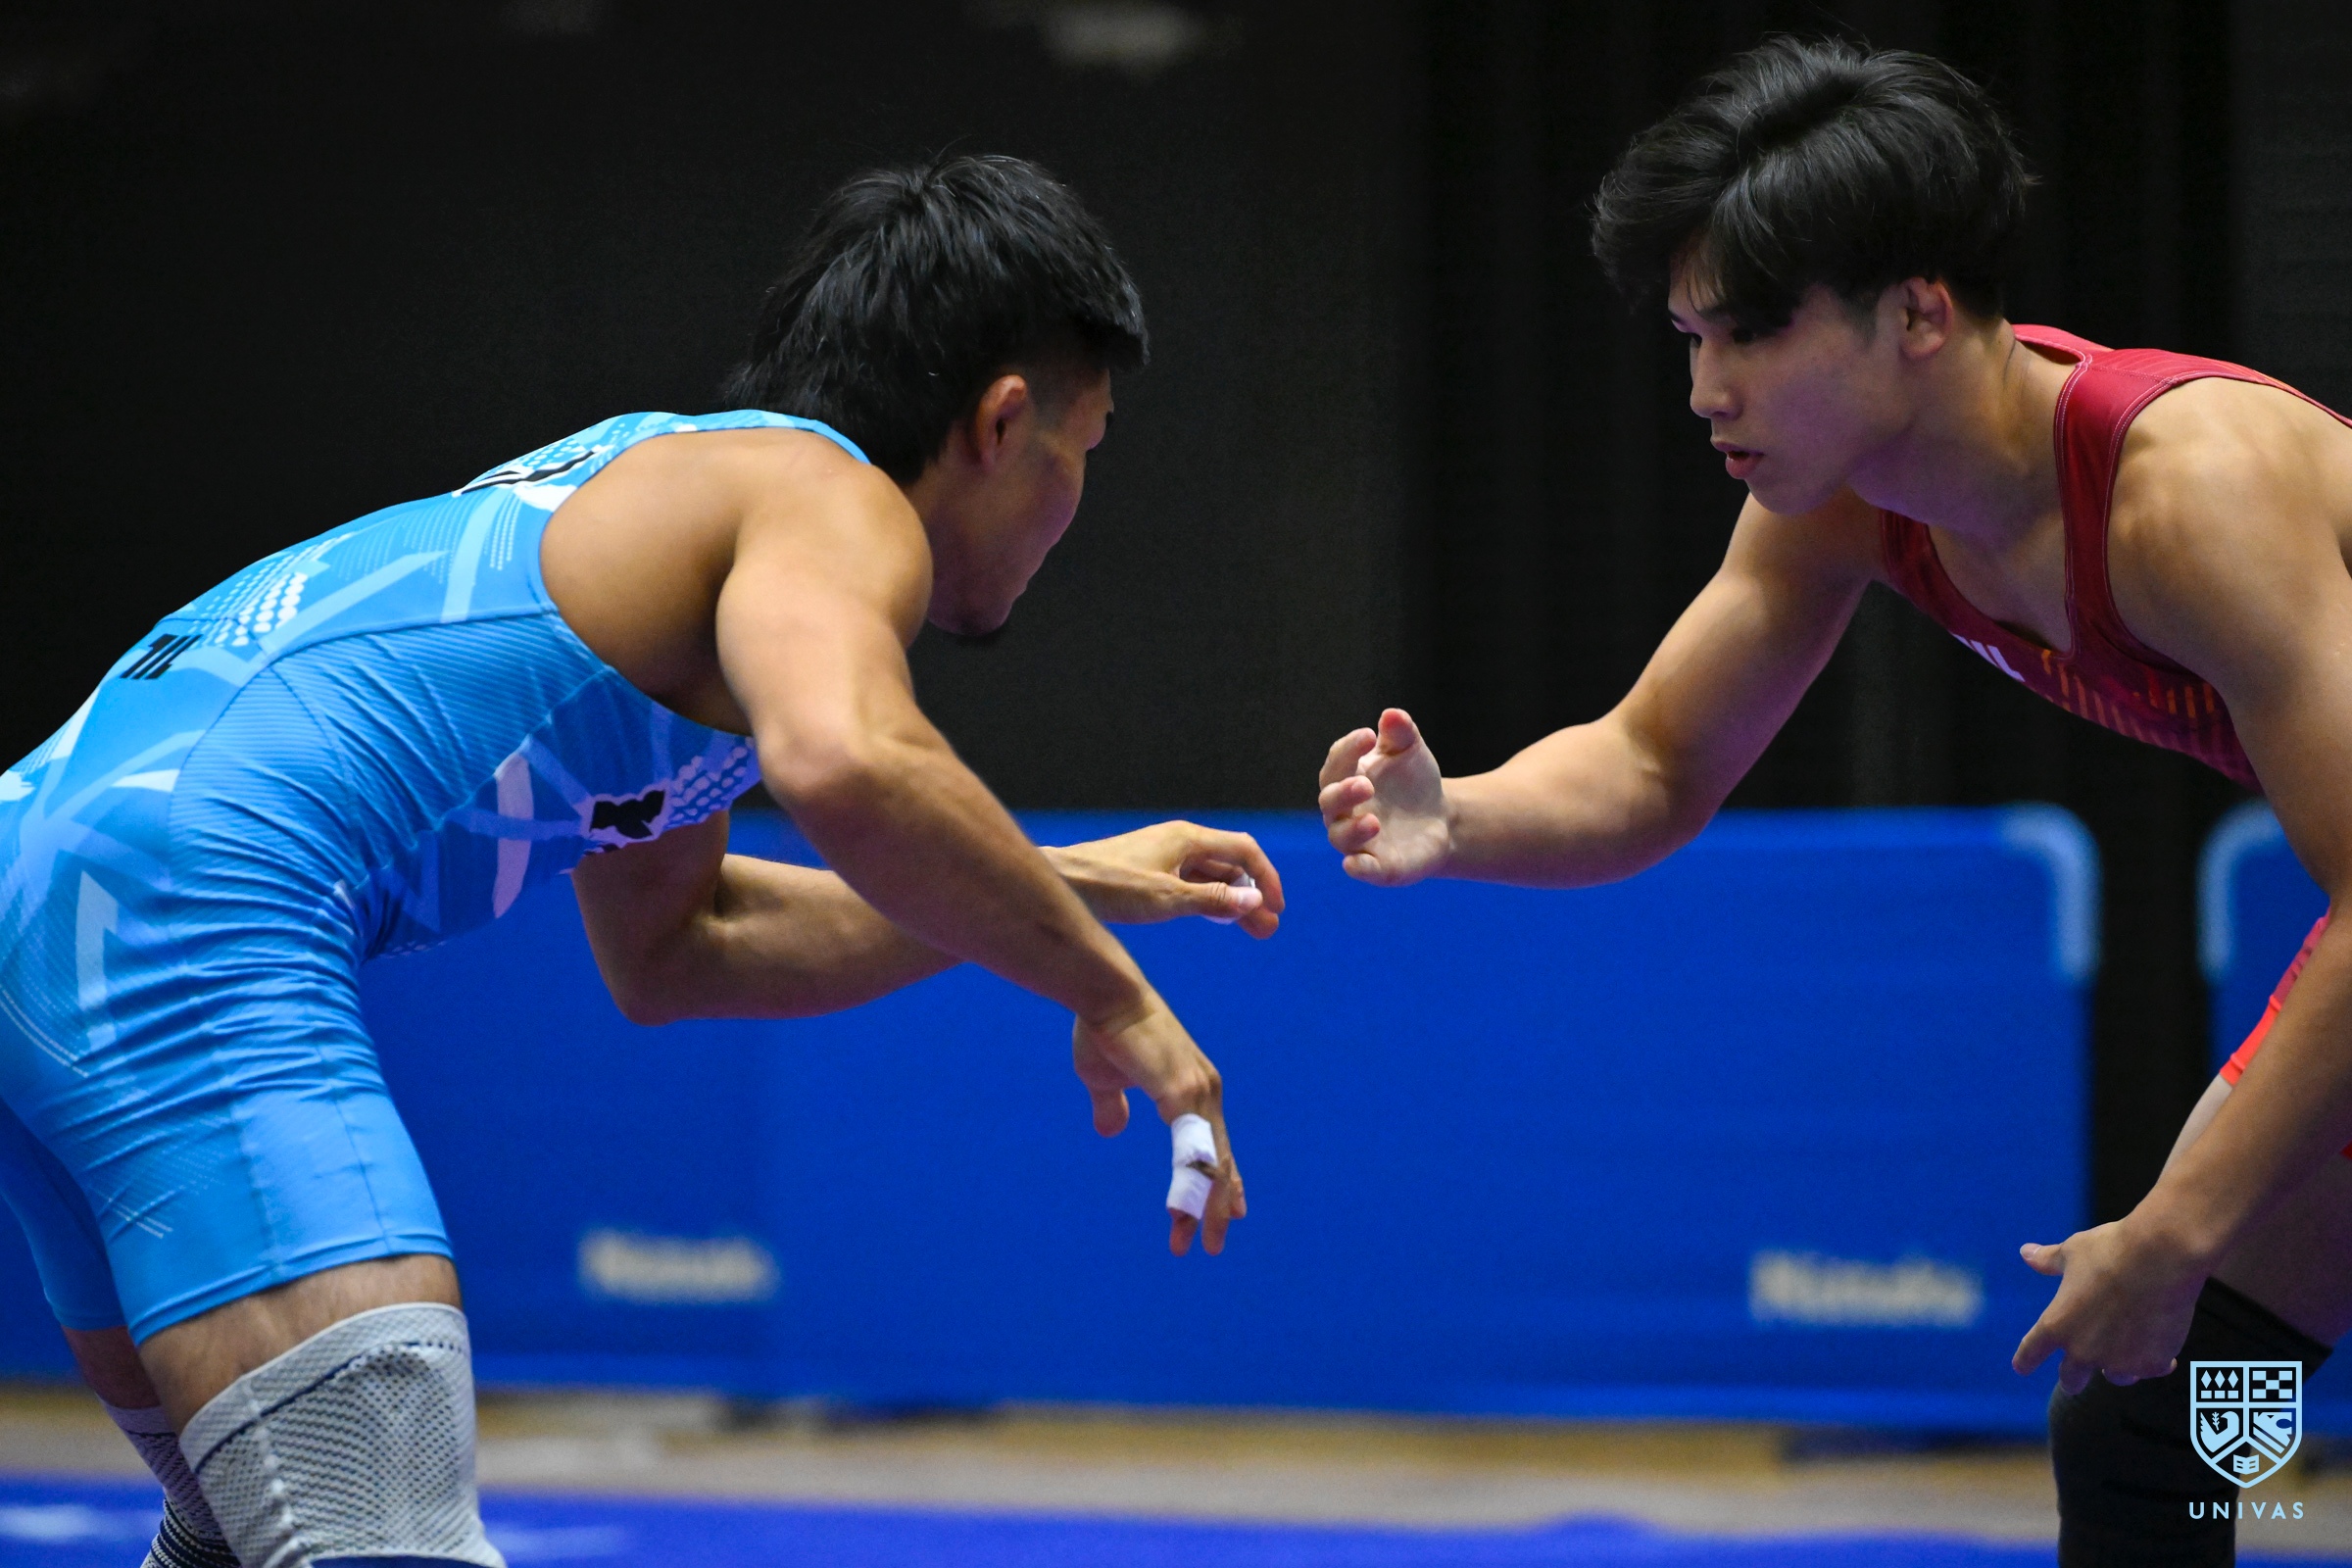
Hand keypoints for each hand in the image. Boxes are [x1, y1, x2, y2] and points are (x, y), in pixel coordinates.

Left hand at [1045, 822, 1283, 937]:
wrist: (1064, 882)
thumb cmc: (1111, 887)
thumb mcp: (1167, 898)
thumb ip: (1212, 900)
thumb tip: (1254, 901)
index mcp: (1188, 838)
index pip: (1243, 851)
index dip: (1265, 879)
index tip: (1275, 909)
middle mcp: (1180, 842)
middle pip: (1230, 865)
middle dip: (1251, 895)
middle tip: (1267, 930)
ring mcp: (1165, 856)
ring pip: (1211, 876)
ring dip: (1232, 901)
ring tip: (1251, 930)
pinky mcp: (1151, 872)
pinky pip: (1192, 883)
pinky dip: (1209, 900)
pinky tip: (1217, 918)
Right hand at [1071, 998, 1245, 1255]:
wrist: (1103, 993)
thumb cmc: (1104, 1029)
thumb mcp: (1106, 1080)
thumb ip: (1112, 1106)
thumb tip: (1110, 1130)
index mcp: (1192, 1089)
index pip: (1215, 1145)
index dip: (1222, 1181)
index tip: (1233, 1215)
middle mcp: (1204, 1091)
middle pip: (1219, 1160)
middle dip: (1215, 1206)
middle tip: (1213, 1245)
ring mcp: (1196, 1091)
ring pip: (1210, 1162)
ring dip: (1202, 1206)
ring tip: (1197, 1241)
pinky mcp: (1179, 1091)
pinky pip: (1191, 1149)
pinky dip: (1190, 1183)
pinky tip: (1185, 1210)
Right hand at [1319, 708, 1450, 885]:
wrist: (1440, 819)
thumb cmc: (1413, 782)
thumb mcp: (1410, 752)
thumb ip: (1400, 733)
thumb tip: (1392, 715)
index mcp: (1347, 777)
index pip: (1338, 763)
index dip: (1349, 749)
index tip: (1369, 735)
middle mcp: (1344, 811)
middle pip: (1330, 801)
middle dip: (1344, 793)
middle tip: (1366, 785)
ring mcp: (1358, 840)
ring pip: (1340, 836)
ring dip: (1352, 829)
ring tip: (1373, 821)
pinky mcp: (1377, 867)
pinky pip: (1361, 869)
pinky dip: (1357, 868)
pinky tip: (1357, 864)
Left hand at [2012, 1218, 2209, 1393]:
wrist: (2162, 1257)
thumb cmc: (2111, 1250)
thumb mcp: (2073, 1252)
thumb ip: (2048, 1261)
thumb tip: (2025, 1252)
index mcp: (2057, 1324)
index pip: (2032, 1350)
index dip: (2025, 1360)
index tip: (2021, 1368)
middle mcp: (2084, 1350)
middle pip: (2071, 1378)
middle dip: (2072, 1379)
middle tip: (2074, 1379)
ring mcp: (2119, 1361)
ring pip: (2115, 1377)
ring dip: (2117, 1369)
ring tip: (2123, 1357)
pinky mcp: (2152, 1363)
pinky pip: (2149, 1370)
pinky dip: (2153, 1362)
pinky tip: (2164, 1356)